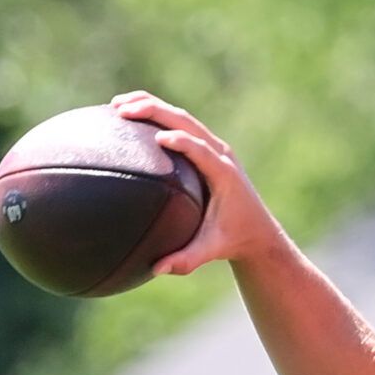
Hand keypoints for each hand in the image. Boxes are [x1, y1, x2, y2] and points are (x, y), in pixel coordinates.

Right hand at [109, 91, 292, 275]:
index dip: (183, 142)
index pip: (202, 150)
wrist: (258, 231)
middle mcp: (221, 155)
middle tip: (122, 109)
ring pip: (182, 117)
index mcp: (224, 175)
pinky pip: (180, 124)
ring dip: (151, 106)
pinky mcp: (207, 147)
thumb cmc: (233, 241)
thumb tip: (156, 269)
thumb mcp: (211, 251)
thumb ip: (186, 260)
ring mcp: (215, 148)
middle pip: (187, 123)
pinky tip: (127, 116)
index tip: (158, 138)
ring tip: (117, 105)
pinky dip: (155, 116)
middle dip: (155, 112)